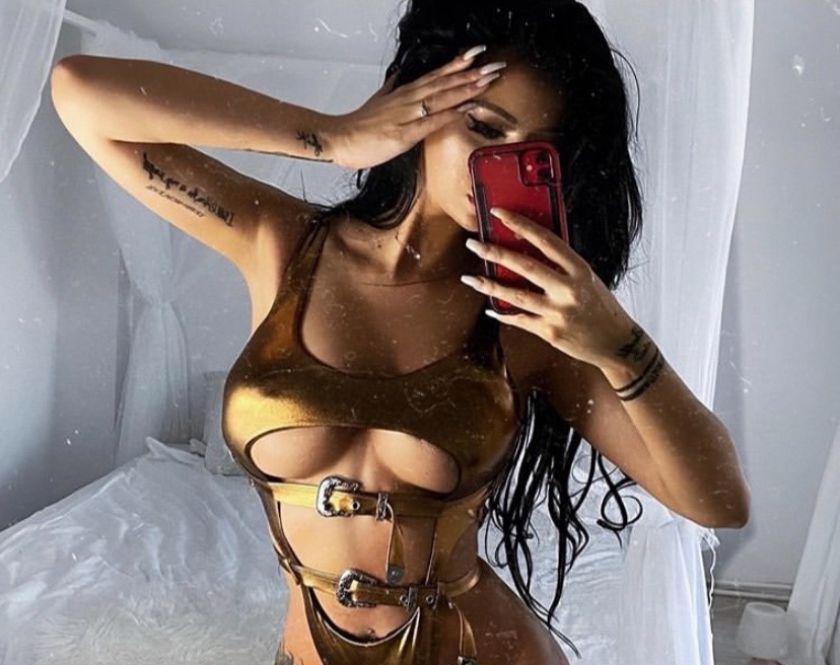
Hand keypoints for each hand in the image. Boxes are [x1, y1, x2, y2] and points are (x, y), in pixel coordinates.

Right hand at [325, 47, 504, 169]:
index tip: (476, 54)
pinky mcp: (404, 134)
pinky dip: (451, 114)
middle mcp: (409, 99)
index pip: (436, 75)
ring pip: (442, 98)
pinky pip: (432, 122)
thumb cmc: (358, 125)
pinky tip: (467, 108)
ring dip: (466, 88)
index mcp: (404, 93)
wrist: (339, 138)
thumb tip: (397, 79)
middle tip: (494, 65)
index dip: (457, 64)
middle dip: (471, 74)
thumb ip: (390, 90)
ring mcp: (407, 115)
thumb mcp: (377, 101)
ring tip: (488, 80)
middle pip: (445, 83)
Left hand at [460, 207, 638, 369]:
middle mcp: (569, 289)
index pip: (546, 240)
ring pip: (516, 295)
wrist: (617, 342)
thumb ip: (562, 267)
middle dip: (495, 253)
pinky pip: (520, 320)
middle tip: (473, 244)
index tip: (499, 214)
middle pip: (525, 266)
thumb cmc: (601, 307)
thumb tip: (529, 250)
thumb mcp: (587, 279)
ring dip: (489, 285)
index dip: (520, 225)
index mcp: (580, 269)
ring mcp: (558, 312)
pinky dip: (503, 313)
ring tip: (470, 278)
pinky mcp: (550, 332)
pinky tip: (490, 307)